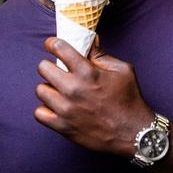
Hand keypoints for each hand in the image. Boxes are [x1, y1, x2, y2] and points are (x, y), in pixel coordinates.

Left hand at [34, 36, 153, 156]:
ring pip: (40, 89)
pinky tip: (57, 106)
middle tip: (58, 68)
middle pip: (43, 68)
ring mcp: (65, 109)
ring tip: (59, 88)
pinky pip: (39, 113)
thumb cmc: (129, 98)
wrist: (133, 132)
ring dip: (49, 86)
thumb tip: (90, 40)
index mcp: (87, 72)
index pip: (59, 48)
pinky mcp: (62, 127)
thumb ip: (102, 55)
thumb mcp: (122, 70)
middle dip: (50, 64)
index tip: (52, 44)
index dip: (53, 43)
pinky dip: (46, 108)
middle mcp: (73, 89)